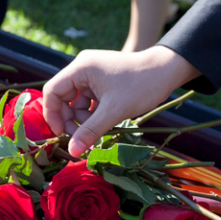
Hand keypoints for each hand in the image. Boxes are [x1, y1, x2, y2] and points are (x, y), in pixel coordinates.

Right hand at [42, 46, 199, 156]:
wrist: (168, 70)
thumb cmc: (141, 85)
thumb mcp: (114, 111)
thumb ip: (91, 131)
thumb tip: (72, 152)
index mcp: (81, 67)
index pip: (52, 91)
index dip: (52, 114)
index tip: (62, 133)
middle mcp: (83, 67)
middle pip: (62, 97)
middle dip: (70, 119)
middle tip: (80, 138)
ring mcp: (92, 73)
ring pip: (76, 101)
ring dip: (83, 118)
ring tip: (99, 129)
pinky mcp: (101, 80)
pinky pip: (88, 100)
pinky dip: (93, 113)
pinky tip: (105, 122)